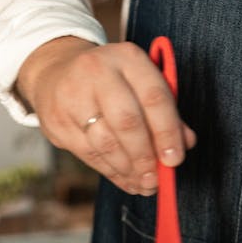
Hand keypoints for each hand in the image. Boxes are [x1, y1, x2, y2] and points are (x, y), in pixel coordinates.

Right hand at [16, 37, 196, 194]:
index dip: (167, 132)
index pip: (154, 98)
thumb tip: (186, 143)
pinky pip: (89, 154)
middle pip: (127, 122)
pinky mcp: (58, 122)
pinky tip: (127, 180)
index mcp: (127, 58)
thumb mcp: (141, 82)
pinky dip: (112, 172)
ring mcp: (72, 97)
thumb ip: (166, 111)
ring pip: (106, 143)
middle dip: (145, 156)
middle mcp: (97, 72)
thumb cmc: (112, 81)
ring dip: (129, 169)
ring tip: (145, 184)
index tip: (175, 159)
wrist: (56, 72)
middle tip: (156, 179)